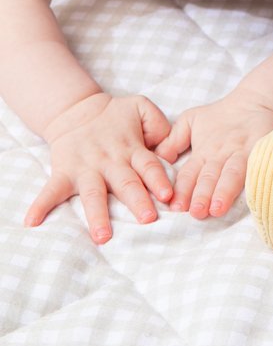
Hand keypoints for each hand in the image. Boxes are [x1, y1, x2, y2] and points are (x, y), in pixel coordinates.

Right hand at [26, 93, 173, 243]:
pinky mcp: (64, 172)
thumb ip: (160, 124)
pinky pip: (51, 189)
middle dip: (137, 201)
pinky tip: (32, 221)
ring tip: (102, 237)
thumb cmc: (116, 114)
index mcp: (132, 149)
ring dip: (98, 215)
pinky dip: (41, 204)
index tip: (168, 196)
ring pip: (94, 194)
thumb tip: (168, 147)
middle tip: (148, 219)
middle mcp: (111, 161)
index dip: (159, 180)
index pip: (149, 166)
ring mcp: (86, 168)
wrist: (78, 109)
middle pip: (126, 183)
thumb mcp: (142, 108)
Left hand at [156, 87, 272, 219]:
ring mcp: (243, 154)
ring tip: (218, 208)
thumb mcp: (191, 121)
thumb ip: (173, 140)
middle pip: (210, 176)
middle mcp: (222, 155)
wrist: (256, 101)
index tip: (176, 207)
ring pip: (233, 174)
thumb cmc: (221, 116)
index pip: (190, 174)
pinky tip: (251, 193)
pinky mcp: (261, 151)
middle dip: (203, 194)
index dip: (183, 190)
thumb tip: (157, 158)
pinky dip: (253, 179)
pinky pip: (258, 166)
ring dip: (224, 191)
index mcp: (203, 152)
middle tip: (196, 212)